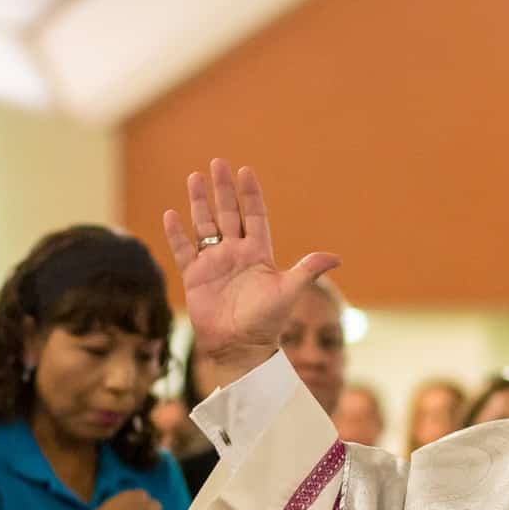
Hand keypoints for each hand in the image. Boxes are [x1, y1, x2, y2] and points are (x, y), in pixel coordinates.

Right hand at [159, 160, 339, 378]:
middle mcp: (235, 254)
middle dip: (223, 189)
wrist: (240, 347)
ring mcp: (214, 264)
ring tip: (194, 177)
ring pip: (205, 225)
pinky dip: (177, 233)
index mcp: (258, 254)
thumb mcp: (289, 291)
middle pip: (228, 214)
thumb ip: (308, 270)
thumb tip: (336, 257)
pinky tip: (171, 213)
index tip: (246, 171)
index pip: (254, 216)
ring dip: (199, 202)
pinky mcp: (194, 277)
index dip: (250, 195)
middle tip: (218, 162)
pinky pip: (183, 249)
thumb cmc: (267, 321)